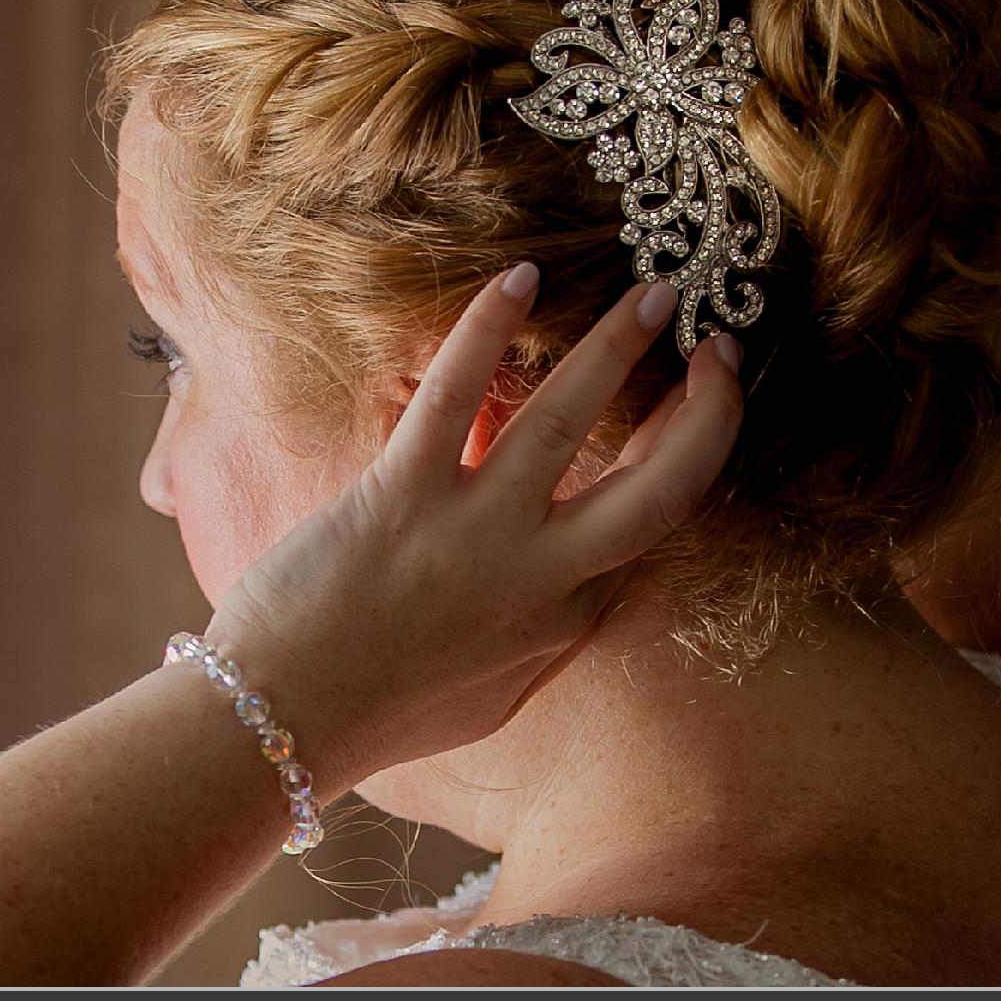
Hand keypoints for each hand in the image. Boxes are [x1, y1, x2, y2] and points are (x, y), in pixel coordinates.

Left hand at [205, 269, 745, 794]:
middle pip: (665, 487)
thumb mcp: (488, 688)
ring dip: (618, 346)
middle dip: (710, 410)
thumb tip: (555, 570)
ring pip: (573, 419)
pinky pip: (455, 393)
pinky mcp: (402, 496)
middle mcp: (540, 578)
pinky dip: (489, 328)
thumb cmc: (373, 710)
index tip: (701, 403)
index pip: (653, 529)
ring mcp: (476, 534)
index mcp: (564, 622)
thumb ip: (534, 628)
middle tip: (719, 346)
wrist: (280, 722)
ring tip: (653, 292)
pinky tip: (518, 278)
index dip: (688, 457)